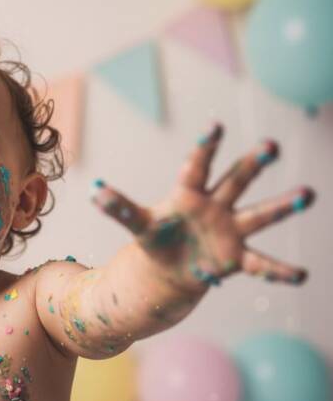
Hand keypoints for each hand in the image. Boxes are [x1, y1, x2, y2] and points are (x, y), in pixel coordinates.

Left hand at [91, 122, 314, 291]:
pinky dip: (280, 272)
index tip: (214, 125)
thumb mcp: (138, 223)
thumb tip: (93, 192)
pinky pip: (261, 264)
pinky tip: (302, 275)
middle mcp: (216, 206)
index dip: (204, 147)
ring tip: (307, 193)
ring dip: (281, 206)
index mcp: (189, 193)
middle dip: (252, 164)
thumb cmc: (157, 237)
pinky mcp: (237, 257)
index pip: (197, 166)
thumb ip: (120, 208)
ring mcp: (230, 230)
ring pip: (259, 215)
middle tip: (271, 145)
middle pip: (235, 181)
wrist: (170, 269)